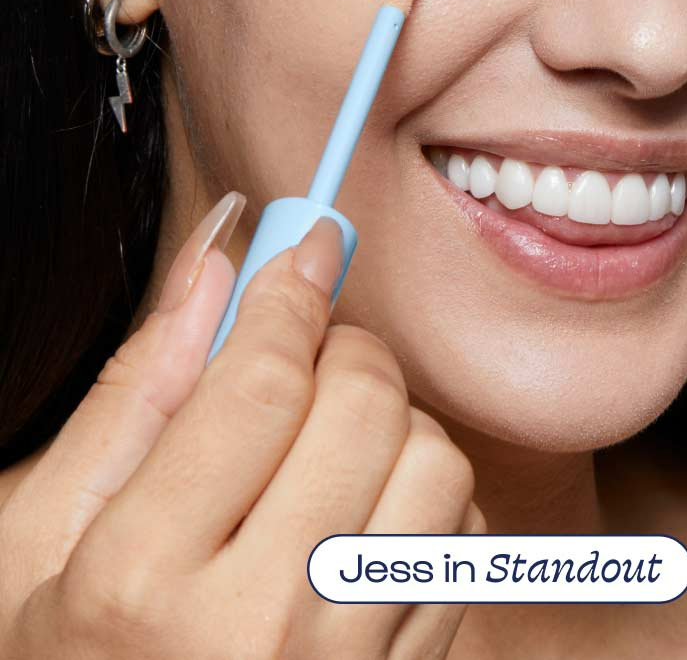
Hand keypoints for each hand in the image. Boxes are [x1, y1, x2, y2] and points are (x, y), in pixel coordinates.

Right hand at [0, 193, 485, 658]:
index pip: (261, 382)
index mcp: (142, 582)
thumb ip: (136, 391)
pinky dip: (426, 501)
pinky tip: (359, 519)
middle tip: (303, 361)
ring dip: (392, 427)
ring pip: (435, 461)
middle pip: (365, 405)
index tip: (309, 242)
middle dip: (341, 350)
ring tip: (328, 452)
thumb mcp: (44, 536)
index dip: (292, 290)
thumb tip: (217, 260)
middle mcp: (258, 629)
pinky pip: (463, 542)